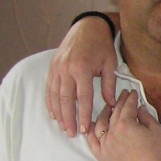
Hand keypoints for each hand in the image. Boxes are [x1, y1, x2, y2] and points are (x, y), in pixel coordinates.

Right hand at [45, 16, 117, 136]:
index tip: (86, 128)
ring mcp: (57, 68)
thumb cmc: (102, 46)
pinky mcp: (52, 67)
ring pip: (55, 95)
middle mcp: (66, 69)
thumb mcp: (110, 64)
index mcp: (82, 69)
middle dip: (69, 118)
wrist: (87, 27)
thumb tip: (111, 104)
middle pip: (66, 99)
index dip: (84, 115)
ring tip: (63, 127)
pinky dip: (51, 101)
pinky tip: (54, 113)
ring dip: (58, 113)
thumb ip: (109, 85)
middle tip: (72, 133)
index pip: (83, 98)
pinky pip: (49, 87)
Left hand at [87, 90, 160, 160]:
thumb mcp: (157, 131)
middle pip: (114, 113)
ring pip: (100, 124)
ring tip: (108, 109)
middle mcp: (112, 132)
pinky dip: (91, 132)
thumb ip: (147, 117)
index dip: (131, 97)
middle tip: (123, 96)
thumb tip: (139, 109)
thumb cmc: (157, 154)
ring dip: (104, 114)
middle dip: (119, 102)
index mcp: (125, 124)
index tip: (133, 93)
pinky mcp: (102, 157)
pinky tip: (92, 126)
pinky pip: (92, 142)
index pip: (127, 106)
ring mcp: (105, 145)